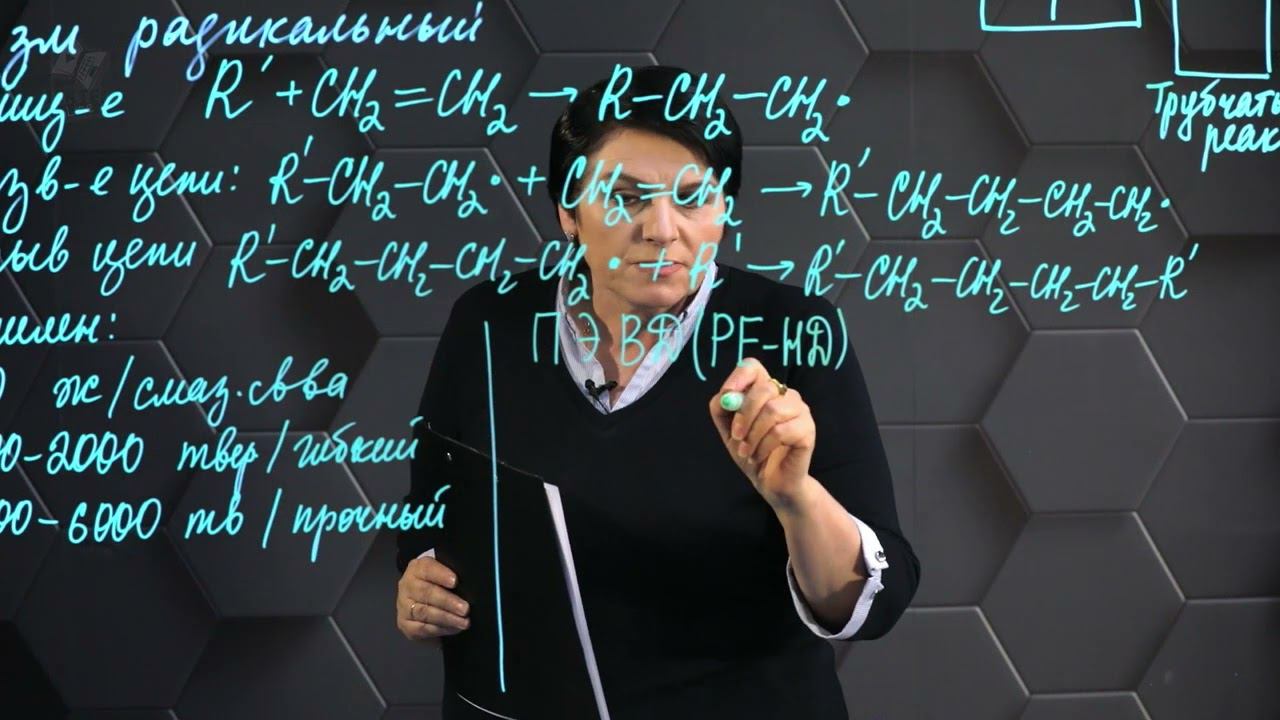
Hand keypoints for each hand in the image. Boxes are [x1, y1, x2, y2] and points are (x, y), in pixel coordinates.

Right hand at [397, 555, 470, 640]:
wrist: (424, 598)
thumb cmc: (441, 583)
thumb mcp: (445, 573)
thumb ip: (453, 575)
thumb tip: (470, 584)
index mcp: (417, 568)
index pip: (427, 569)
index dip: (441, 575)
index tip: (455, 581)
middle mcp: (407, 585)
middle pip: (426, 593)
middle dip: (448, 602)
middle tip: (465, 609)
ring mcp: (404, 606)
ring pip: (424, 613)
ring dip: (446, 618)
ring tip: (463, 622)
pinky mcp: (405, 624)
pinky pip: (421, 629)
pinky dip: (439, 629)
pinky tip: (453, 629)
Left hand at [708, 356, 815, 509]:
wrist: (769, 481)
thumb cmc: (751, 451)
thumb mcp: (728, 429)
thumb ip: (721, 408)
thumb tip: (726, 396)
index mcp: (766, 390)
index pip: (753, 366)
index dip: (738, 377)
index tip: (727, 397)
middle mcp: (786, 395)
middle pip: (763, 388)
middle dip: (744, 415)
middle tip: (737, 437)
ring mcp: (801, 411)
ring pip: (773, 410)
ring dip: (753, 435)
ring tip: (748, 451)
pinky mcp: (808, 430)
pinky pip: (782, 431)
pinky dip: (764, 447)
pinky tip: (760, 456)